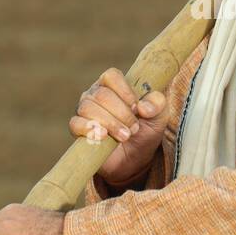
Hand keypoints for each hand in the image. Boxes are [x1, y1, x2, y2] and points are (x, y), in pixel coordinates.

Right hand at [69, 67, 170, 187]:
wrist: (135, 158)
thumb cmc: (145, 131)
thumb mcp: (159, 117)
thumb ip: (157, 104)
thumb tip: (143, 107)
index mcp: (114, 85)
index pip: (111, 76)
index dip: (124, 91)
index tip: (137, 108)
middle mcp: (95, 94)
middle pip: (101, 94)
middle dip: (121, 113)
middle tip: (134, 129)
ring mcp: (84, 111)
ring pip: (88, 108)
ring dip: (110, 123)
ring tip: (124, 136)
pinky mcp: (78, 129)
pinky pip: (75, 123)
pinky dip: (90, 129)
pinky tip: (104, 136)